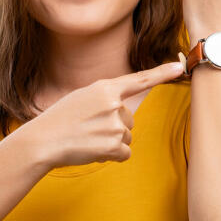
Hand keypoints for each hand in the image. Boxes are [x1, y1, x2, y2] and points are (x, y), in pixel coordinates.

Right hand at [22, 61, 186, 169]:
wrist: (42, 142)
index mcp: (105, 88)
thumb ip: (106, 98)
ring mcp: (115, 125)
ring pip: (127, 137)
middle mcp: (113, 104)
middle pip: (129, 119)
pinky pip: (125, 153)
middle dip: (113, 127)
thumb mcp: (82, 98)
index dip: (161, 73)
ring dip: (111, 142)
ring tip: (87, 139)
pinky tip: (92, 150)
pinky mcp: (114, 146)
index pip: (139, 79)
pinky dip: (111, 155)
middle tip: (88, 129)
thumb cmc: (60, 120)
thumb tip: (124, 111)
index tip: (179, 66)